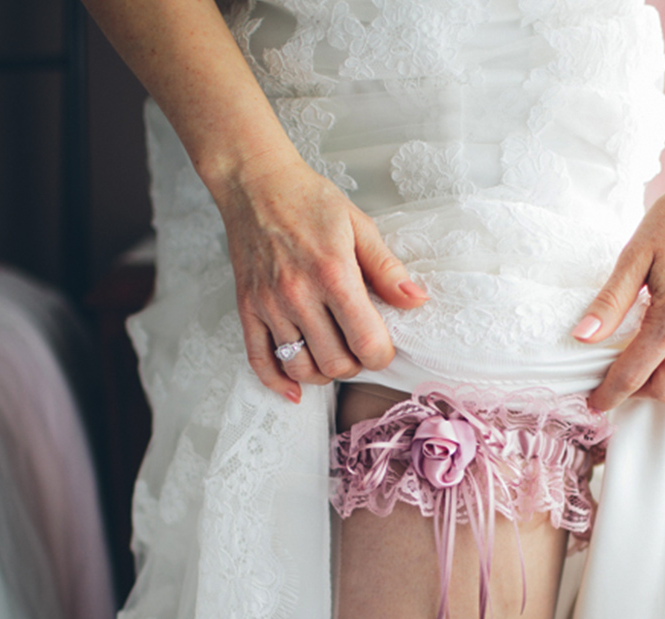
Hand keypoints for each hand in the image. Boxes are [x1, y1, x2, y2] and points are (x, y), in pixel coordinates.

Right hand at [214, 155, 426, 402]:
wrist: (255, 184)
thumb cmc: (310, 202)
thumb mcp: (359, 226)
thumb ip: (388, 269)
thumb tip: (416, 301)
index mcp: (333, 274)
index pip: (365, 342)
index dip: (381, 356)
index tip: (383, 348)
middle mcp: (298, 294)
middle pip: (335, 363)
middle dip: (355, 366)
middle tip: (359, 350)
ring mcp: (269, 305)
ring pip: (300, 368)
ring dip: (322, 374)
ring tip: (332, 357)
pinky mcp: (247, 309)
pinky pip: (260, 360)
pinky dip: (278, 382)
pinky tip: (295, 389)